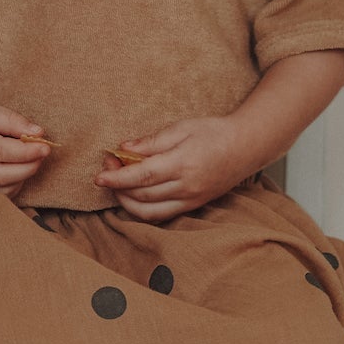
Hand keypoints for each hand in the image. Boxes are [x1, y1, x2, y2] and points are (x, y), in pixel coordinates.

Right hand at [0, 96, 52, 196]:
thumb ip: (12, 120)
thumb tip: (38, 134)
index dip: (25, 152)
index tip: (45, 147)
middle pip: (0, 176)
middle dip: (28, 168)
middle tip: (42, 155)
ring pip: (0, 191)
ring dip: (22, 178)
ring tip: (30, 160)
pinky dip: (11, 185)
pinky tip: (16, 170)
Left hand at [94, 115, 252, 219]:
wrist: (245, 147)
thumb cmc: (213, 132)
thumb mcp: (182, 127)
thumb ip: (152, 141)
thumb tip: (124, 147)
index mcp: (182, 163)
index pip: (143, 176)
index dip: (117, 178)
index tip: (98, 176)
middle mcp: (186, 187)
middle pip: (142, 195)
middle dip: (118, 185)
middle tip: (108, 167)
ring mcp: (190, 200)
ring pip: (148, 211)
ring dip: (126, 201)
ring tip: (117, 183)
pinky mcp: (192, 206)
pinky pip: (160, 215)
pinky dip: (141, 209)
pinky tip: (132, 195)